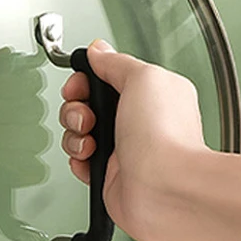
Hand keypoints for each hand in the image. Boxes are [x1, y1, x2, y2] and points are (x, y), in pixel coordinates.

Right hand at [59, 39, 213, 240]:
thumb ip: (116, 62)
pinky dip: (78, 158)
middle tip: (86, 115)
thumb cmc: (165, 138)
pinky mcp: (109, 175)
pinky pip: (80, 161)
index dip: (86, 79)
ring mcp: (123, 149)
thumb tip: (98, 51)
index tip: (80, 85)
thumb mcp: (143, 77)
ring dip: (75, 133)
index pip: (108, 77)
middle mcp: (138, 121)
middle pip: (88, 103)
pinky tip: (89, 158)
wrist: (165, 189)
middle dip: (76, 107)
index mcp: (151, 93)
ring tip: (90, 140)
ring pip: (80, 132)